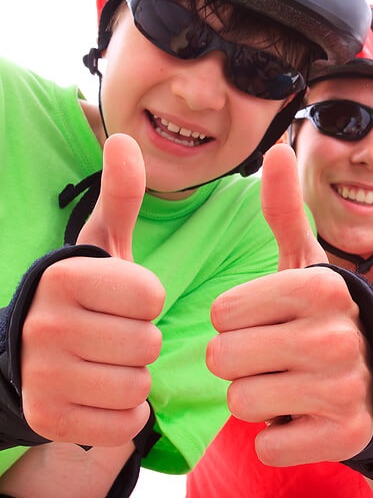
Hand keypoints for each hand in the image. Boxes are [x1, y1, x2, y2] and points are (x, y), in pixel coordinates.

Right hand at [22, 134, 163, 445]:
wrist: (32, 355)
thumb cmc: (86, 297)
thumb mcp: (104, 246)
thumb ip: (122, 197)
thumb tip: (125, 138)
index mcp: (64, 278)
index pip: (150, 296)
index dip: (147, 302)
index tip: (123, 301)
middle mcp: (43, 325)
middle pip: (146, 343)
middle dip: (142, 342)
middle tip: (115, 336)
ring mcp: (41, 376)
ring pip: (137, 385)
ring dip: (134, 378)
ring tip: (107, 363)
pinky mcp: (47, 419)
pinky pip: (124, 422)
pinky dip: (125, 413)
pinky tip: (101, 394)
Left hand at [206, 143, 372, 466]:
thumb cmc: (323, 319)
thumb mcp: (307, 266)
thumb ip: (284, 210)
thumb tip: (275, 148)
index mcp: (324, 287)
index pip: (224, 312)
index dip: (235, 323)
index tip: (268, 323)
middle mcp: (340, 334)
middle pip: (226, 359)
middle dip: (240, 363)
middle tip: (275, 359)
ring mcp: (347, 386)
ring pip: (242, 402)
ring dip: (257, 399)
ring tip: (289, 385)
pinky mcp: (347, 434)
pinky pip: (268, 443)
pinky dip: (277, 436)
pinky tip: (304, 417)